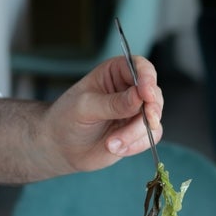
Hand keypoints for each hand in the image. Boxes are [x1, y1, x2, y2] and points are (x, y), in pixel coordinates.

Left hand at [45, 55, 163, 171]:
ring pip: (154, 118)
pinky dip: (136, 144)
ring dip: (136, 133)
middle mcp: (129, 89)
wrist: (61, 147)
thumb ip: (113, 103)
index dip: (147, 79)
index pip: (140, 67)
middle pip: (154, 93)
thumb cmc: (67, 118)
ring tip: (111, 144)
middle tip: (148, 121)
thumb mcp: (86, 107)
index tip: (147, 94)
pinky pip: (151, 137)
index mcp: (115, 72)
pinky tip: (116, 148)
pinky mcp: (137, 131)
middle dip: (151, 110)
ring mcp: (135, 111)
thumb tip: (140, 97)